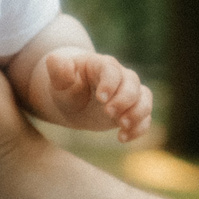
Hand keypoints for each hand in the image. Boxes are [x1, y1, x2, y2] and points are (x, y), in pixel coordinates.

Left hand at [35, 47, 152, 141]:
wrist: (74, 100)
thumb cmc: (66, 87)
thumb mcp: (58, 80)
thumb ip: (57, 70)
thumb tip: (54, 60)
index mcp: (101, 65)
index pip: (111, 69)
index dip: (110, 83)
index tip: (100, 99)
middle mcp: (120, 76)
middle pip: (132, 83)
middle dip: (124, 99)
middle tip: (109, 113)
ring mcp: (129, 93)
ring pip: (144, 98)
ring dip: (137, 113)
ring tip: (122, 127)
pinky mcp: (132, 110)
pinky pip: (145, 117)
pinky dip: (139, 128)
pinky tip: (122, 138)